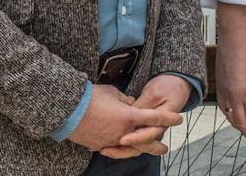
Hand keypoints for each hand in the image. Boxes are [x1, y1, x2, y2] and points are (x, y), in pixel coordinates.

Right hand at [67, 83, 182, 154]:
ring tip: (145, 152)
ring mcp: (111, 141)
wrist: (67, 110)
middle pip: (146, 141)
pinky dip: (118, 147)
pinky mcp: (99, 145)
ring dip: (139, 150)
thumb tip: (131, 104)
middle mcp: (123, 131)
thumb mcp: (112, 92)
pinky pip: (113, 148)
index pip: (155, 118)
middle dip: (157, 144)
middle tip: (165, 148)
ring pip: (130, 148)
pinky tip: (121, 146)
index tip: (179, 119)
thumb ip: (125, 100)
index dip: (169, 118)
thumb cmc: (90, 97)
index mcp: (129, 116)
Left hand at [100, 74, 192, 158]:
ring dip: (120, 150)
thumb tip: (128, 116)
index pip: (150, 133)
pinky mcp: (145, 129)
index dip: (136, 138)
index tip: (122, 139)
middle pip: (142, 146)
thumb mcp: (153, 93)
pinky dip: (121, 144)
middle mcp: (158, 129)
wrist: (176, 85)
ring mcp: (151, 130)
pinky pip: (134, 140)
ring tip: (104, 148)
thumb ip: (141, 106)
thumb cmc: (167, 86)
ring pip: (137, 146)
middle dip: (124, 150)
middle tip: (108, 148)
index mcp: (165, 120)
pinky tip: (107, 143)